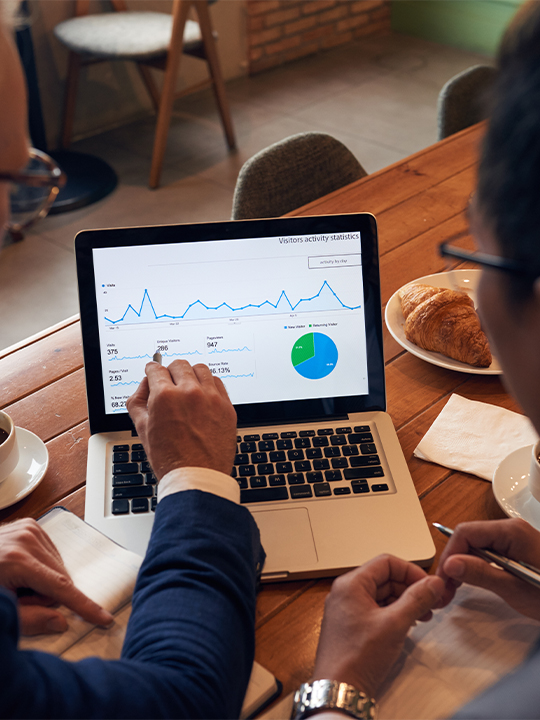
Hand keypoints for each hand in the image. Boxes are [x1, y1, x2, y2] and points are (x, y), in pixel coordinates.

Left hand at [0, 519, 112, 634]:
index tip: (104, 618)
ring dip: (45, 580)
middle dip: (47, 595)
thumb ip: (31, 620)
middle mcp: (27, 539)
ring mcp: (29, 528)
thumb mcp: (0, 609)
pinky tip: (22, 569)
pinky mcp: (30, 524)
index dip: (84, 606)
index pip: (60, 588)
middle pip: (61, 577)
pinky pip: (52, 552)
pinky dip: (42, 566)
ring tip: (17, 582)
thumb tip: (61, 623)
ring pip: (59, 565)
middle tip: (20, 598)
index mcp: (18, 561)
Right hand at [126, 360, 236, 478]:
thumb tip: (144, 386)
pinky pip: (218, 383)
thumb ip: (138, 402)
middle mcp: (189, 392)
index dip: (151, 370)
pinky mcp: (227, 406)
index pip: (156, 369)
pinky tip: (203, 394)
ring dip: (191, 374)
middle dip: (170, 371)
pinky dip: (208, 384)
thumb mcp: (143, 430)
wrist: (198, 477)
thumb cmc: (170, 459)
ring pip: (201, 369)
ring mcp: (211, 398)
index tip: (153, 371)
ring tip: (187, 386)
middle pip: (179, 365)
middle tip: (169, 380)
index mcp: (165, 397)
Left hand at [312, 554, 443, 697]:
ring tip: (423, 615)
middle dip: (410, 588)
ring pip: (382, 594)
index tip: (428, 585)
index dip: (411, 571)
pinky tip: (408, 624)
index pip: (386, 562)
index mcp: (351, 584)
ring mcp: (347, 609)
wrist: (340, 689)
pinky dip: (394, 613)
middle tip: (431, 602)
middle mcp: (346, 592)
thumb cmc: (357, 657)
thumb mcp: (395, 624)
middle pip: (385, 577)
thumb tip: (433, 583)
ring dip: (404, 602)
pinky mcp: (351, 625)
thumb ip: (416, 599)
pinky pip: (376, 609)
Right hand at [436, 518, 539, 619]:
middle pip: (468, 537)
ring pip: (476, 545)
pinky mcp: (516, 549)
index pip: (465, 533)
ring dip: (462, 564)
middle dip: (453, 560)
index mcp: (511, 532)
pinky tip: (471, 580)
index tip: (444, 578)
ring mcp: (514, 538)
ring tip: (455, 588)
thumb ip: (482, 574)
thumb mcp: (516, 589)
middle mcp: (511, 529)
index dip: (450, 554)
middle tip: (446, 588)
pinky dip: (475, 565)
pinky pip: (487, 551)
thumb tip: (451, 564)